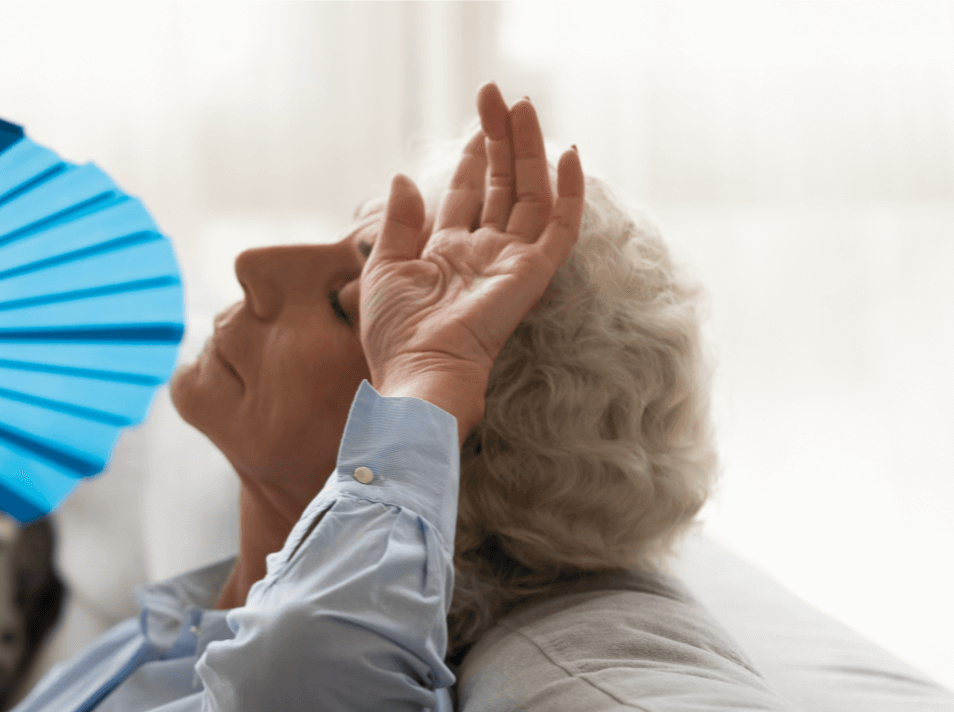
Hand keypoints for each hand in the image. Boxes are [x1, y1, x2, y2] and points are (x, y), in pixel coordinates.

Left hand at [360, 82, 583, 434]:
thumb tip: (403, 178)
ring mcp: (511, 262)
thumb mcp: (384, 268)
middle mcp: (485, 254)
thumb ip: (399, 222)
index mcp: (448, 254)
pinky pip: (561, 228)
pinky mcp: (532, 274)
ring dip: (529, 150)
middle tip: (500, 96)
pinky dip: (569, 192)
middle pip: (501, 185)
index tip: (477, 121)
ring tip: (523, 106)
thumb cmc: (395, 335)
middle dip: (502, 140)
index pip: (470, 194)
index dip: (474, 156)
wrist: (418, 372)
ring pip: (529, 194)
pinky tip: (569, 155)